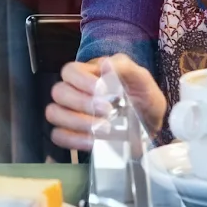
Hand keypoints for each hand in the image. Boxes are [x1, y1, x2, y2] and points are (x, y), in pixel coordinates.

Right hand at [46, 54, 167, 151]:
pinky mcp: (71, 134)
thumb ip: (125, 67)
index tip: (101, 90)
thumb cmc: (143, 98)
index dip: (81, 80)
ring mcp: (69, 113)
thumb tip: (105, 64)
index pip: (70, 71)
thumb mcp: (141, 79)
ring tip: (103, 128)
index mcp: (88, 73)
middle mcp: (74, 91)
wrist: (151, 126)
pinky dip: (74, 139)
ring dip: (77, 121)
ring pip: (54, 113)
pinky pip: (59, 136)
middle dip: (82, 102)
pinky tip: (93, 141)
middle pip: (59, 92)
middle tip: (107, 111)